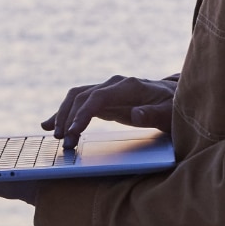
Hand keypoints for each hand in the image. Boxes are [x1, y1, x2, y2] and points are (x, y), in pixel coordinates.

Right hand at [42, 74, 175, 144]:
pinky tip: (48, 124)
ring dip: (62, 114)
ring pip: (76, 97)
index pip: (98, 97)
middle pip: (82, 95)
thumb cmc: (174, 107)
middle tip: (61, 140)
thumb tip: (135, 113)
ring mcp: (108, 90)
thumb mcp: (170, 114)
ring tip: (53, 135)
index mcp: (130, 86)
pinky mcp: (104, 99)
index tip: (72, 131)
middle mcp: (115, 84)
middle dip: (68, 117)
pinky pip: (79, 103)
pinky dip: (64, 113)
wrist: (176, 98)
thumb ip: (153, 114)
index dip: (83, 113)